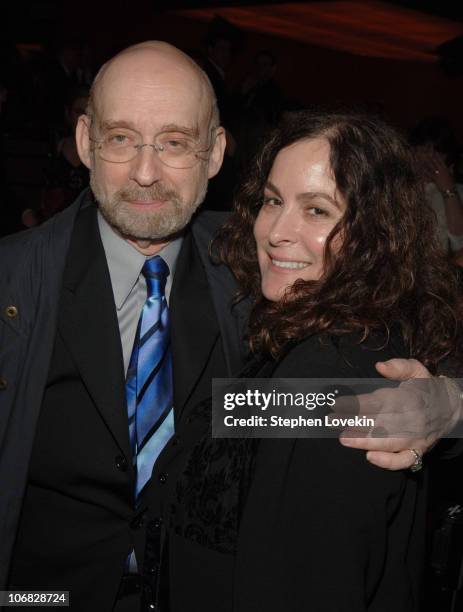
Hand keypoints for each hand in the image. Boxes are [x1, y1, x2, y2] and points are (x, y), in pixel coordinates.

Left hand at [338, 359, 461, 469]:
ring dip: (364, 441)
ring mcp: (416, 437)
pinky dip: (388, 462)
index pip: (379, 402)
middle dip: (354, 422)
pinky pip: (405, 460)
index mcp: (409, 397)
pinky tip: (371, 457)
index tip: (337, 404)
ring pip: (388, 442)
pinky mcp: (419, 450)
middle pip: (380, 422)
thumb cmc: (426, 388)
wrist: (452, 408)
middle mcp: (412, 418)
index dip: (357, 404)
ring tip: (344, 438)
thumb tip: (379, 366)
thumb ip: (398, 366)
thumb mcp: (416, 370)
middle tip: (331, 421)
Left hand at [416, 146, 454, 192]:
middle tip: (425, 155)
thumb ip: (451, 169)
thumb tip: (452, 164)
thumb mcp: (451, 174)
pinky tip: (420, 174)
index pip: (440, 161)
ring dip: (425, 166)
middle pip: (434, 163)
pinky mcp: (435, 180)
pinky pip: (428, 177)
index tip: (433, 152)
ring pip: (430, 169)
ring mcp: (438, 175)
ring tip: (420, 163)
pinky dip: (424, 176)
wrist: (449, 190)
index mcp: (445, 169)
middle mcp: (441, 171)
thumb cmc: (451, 182)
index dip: (437, 156)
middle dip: (430, 159)